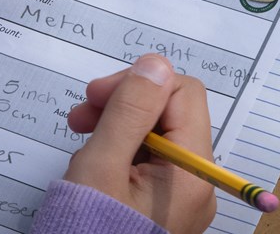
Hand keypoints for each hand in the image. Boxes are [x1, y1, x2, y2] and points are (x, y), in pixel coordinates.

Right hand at [65, 54, 215, 233]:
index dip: (138, 84)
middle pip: (171, 113)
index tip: (95, 95)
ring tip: (82, 138)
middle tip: (81, 115)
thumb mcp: (102, 166)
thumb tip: (156, 63)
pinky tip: (95, 160)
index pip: (182, 94)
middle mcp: (197, 181)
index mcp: (193, 171)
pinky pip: (149, 159)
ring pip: (157, 133)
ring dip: (118, 124)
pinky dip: (121, 148)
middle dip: (125, 104)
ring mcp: (182, 194)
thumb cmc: (87, 233)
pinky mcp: (165, 203)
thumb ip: (130, 111)